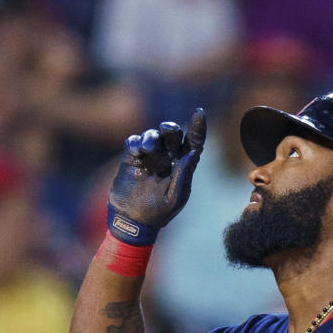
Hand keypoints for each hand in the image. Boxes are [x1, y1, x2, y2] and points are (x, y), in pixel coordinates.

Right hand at [107, 108, 205, 245]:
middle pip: (172, 133)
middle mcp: (167, 157)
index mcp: (182, 166)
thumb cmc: (158, 213)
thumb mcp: (174, 197)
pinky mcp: (132, 157)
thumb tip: (192, 153)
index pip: (193, 142)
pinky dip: (136, 143)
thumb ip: (183, 175)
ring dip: (151, 138)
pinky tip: (137, 152)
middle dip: (170, 128)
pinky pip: (134, 141)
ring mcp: (149, 156)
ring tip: (148, 149)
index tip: (200, 112)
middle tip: (167, 130)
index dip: (198, 127)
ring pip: (153, 134)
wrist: (132, 219)